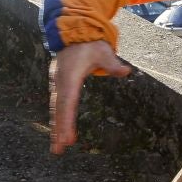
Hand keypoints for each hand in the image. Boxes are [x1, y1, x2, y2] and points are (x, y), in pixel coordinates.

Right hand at [48, 40, 132, 154]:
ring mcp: (57, 83)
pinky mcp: (59, 84)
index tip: (67, 138)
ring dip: (56, 127)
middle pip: (59, 111)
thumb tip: (126, 71)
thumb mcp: (103, 52)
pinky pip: (57, 105)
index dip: (67, 121)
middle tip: (58, 150)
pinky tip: (57, 130)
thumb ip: (112, 64)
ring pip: (56, 109)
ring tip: (56, 147)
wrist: (74, 32)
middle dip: (58, 130)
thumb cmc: (89, 44)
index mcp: (70, 77)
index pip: (68, 103)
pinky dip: (57, 118)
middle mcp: (60, 82)